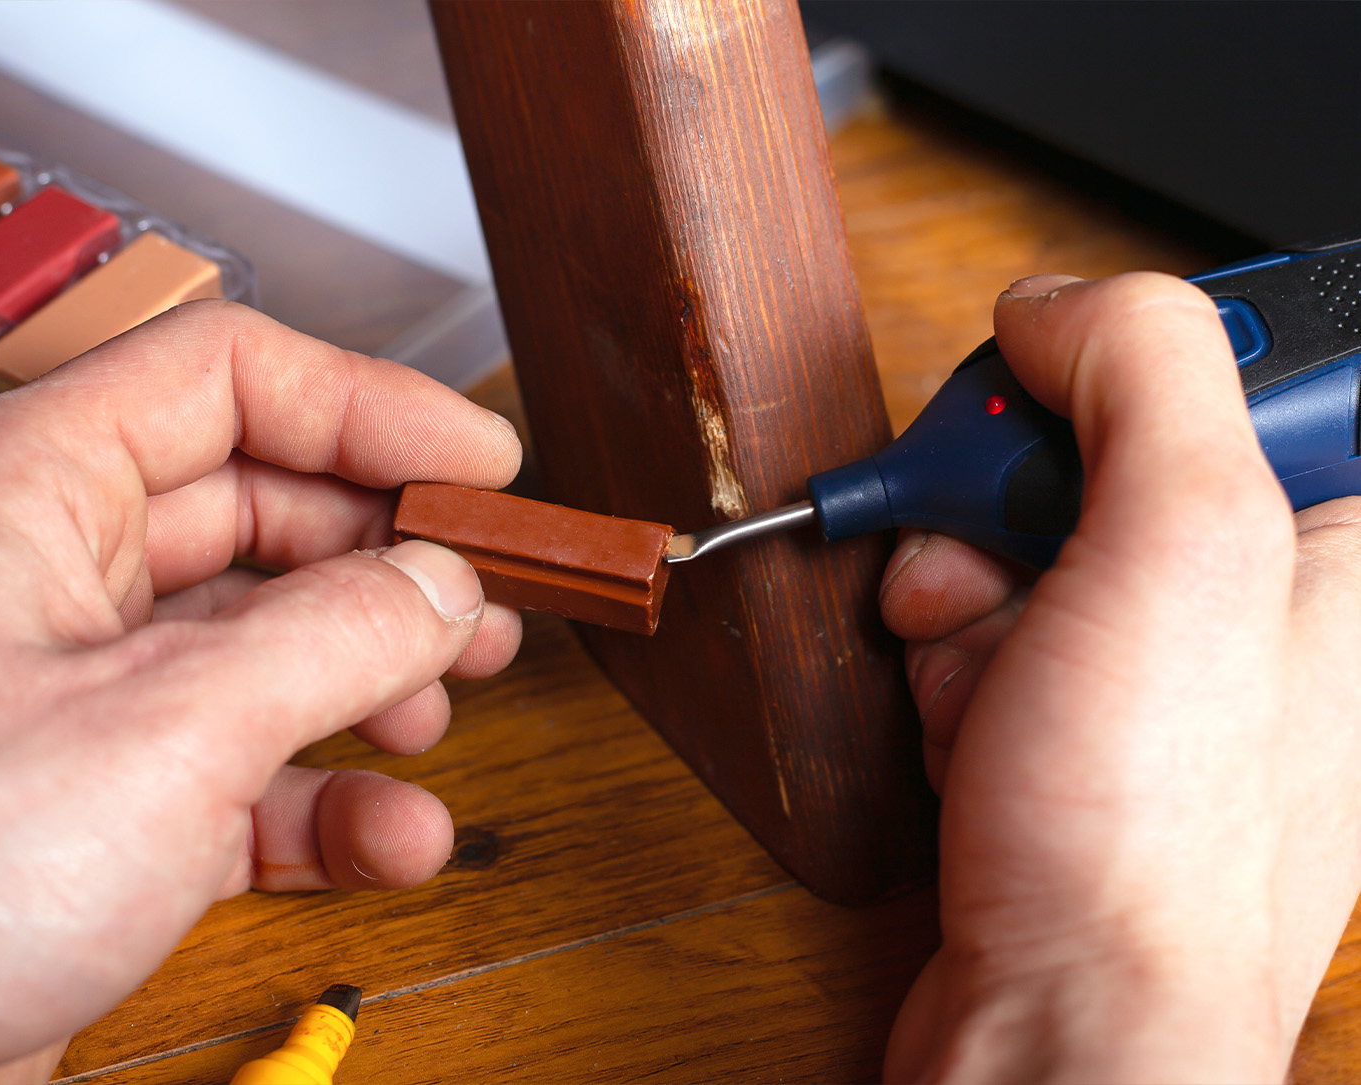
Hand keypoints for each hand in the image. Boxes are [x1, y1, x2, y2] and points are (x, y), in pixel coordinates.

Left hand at [0, 301, 523, 1083]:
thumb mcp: (161, 729)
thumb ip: (331, 637)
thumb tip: (441, 586)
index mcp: (34, 497)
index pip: (228, 382)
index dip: (367, 406)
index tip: (477, 461)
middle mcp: (60, 587)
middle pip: (269, 515)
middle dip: (389, 560)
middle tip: (482, 598)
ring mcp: (86, 707)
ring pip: (269, 649)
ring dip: (376, 681)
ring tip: (442, 714)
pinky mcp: (107, 817)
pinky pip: (251, 778)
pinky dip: (335, 804)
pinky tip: (394, 838)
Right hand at [881, 273, 1360, 1081]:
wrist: (1063, 1022)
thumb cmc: (1148, 836)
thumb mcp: (1179, 545)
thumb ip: (1141, 367)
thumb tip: (1053, 308)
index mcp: (1345, 539)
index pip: (1240, 363)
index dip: (1124, 374)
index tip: (1065, 419)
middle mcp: (1266, 597)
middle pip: (1101, 442)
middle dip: (1008, 494)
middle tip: (990, 550)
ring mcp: (1169, 662)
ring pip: (1025, 530)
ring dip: (962, 584)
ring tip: (979, 672)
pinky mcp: (1083, 713)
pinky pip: (992, 620)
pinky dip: (955, 656)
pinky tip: (972, 724)